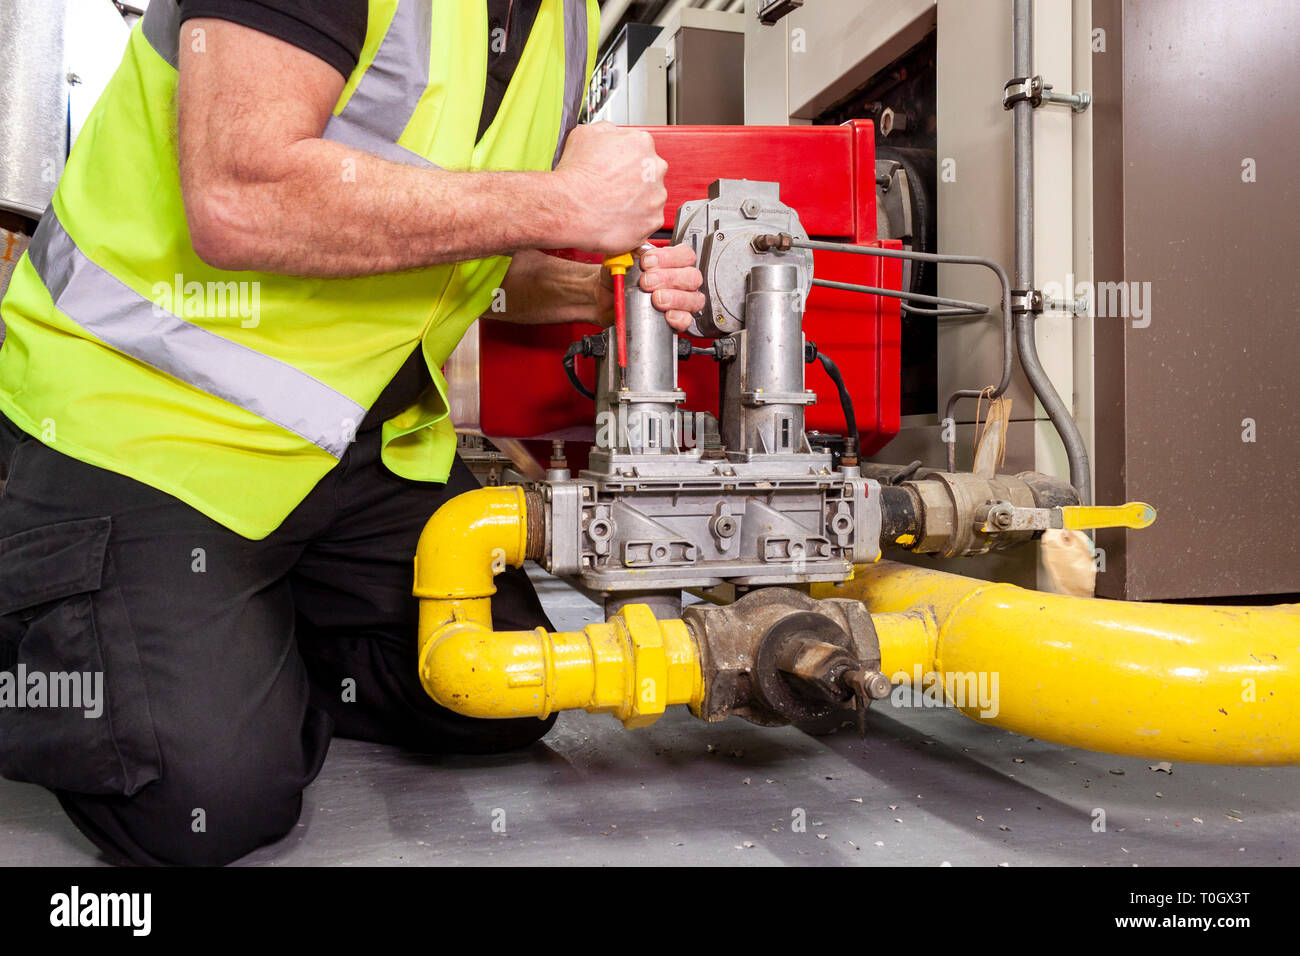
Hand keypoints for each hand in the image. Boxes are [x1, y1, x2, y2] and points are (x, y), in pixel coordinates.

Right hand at [553, 123, 667, 253]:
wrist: (569, 207)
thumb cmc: (576, 175)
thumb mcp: (585, 134)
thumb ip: (607, 130)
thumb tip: (611, 134)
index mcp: (641, 143)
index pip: (641, 147)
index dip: (626, 158)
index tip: (617, 166)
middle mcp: (655, 168)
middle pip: (650, 172)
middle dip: (634, 179)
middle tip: (614, 186)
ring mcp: (656, 196)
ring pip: (651, 197)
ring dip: (637, 200)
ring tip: (614, 204)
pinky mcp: (653, 220)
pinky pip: (649, 220)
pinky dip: (637, 220)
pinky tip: (619, 217)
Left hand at [596, 244, 704, 331]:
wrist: (606, 299)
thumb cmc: (619, 278)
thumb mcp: (623, 257)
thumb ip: (633, 249)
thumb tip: (638, 248)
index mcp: (670, 262)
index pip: (685, 255)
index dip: (669, 257)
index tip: (647, 262)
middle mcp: (679, 281)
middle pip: (692, 277)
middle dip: (669, 278)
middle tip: (647, 282)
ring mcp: (680, 302)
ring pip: (694, 299)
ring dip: (675, 298)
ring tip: (656, 299)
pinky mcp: (675, 321)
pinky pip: (687, 320)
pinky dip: (679, 317)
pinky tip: (667, 315)